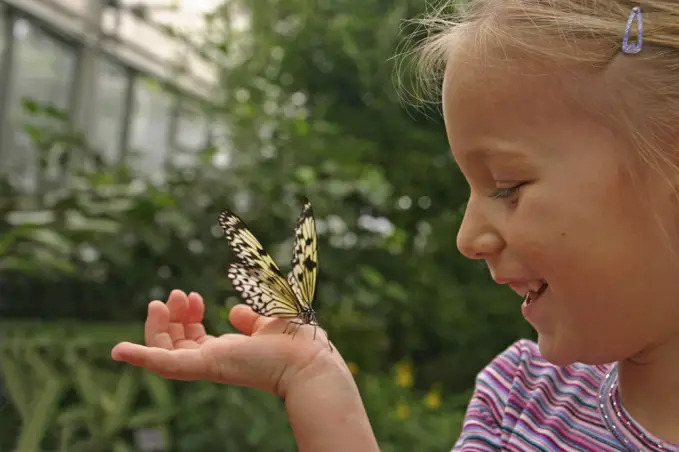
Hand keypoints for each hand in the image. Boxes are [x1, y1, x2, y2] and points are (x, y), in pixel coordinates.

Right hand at [111, 289, 342, 396]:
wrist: (308, 357)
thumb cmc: (295, 341)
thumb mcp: (267, 321)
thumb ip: (251, 318)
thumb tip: (236, 311)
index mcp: (229, 352)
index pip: (194, 339)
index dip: (188, 317)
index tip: (195, 296)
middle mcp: (215, 360)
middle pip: (177, 343)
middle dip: (171, 318)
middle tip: (176, 294)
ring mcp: (208, 365)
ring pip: (165, 351)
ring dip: (157, 328)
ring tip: (163, 301)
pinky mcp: (205, 366)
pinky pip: (164, 366)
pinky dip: (141, 358)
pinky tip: (118, 350)